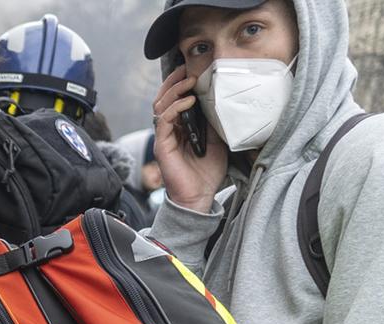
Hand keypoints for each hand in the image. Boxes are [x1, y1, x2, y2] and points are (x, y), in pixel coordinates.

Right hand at [153, 66, 228, 213]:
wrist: (200, 195)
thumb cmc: (208, 170)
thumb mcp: (217, 138)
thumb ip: (213, 120)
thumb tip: (221, 98)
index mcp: (181, 126)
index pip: (174, 99)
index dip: (180, 82)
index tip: (192, 68)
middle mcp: (169, 130)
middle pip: (163, 98)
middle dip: (173, 81)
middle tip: (186, 67)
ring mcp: (164, 137)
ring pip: (161, 106)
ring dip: (174, 90)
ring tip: (189, 81)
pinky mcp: (162, 146)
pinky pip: (164, 121)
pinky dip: (175, 108)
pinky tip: (189, 100)